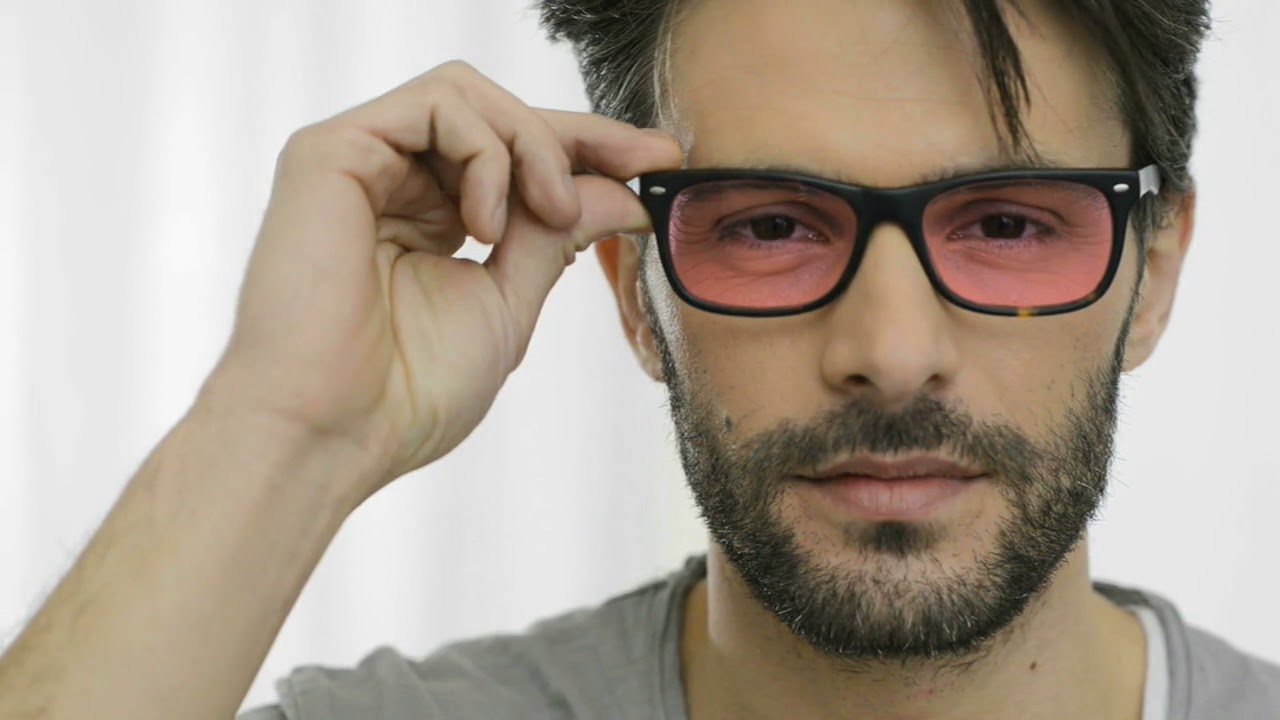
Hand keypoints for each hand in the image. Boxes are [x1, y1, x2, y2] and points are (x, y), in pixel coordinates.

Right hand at [199, 61, 680, 506]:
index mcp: (427, 220)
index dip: (586, 150)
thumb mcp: (507, 304)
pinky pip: (435, 105)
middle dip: (579, 136)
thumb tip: (621, 190)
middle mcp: (391, 183)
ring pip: (469, 96)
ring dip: (533, 146)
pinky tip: (488, 224)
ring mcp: (359, 163)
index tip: (658, 161)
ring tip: (550, 215)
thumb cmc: (409, 392)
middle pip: (496, 114)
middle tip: (640, 168)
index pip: (512, 158)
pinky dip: (485, 151)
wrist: (333, 433)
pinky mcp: (330, 152)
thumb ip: (554, 236)